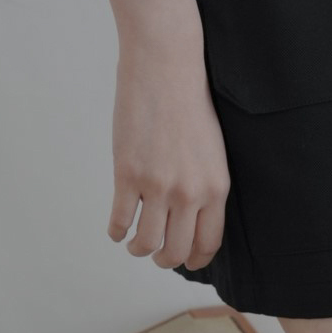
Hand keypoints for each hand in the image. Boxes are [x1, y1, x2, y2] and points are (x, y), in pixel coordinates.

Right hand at [108, 34, 230, 270]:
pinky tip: (116, 228)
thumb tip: (191, 219)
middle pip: (175, 250)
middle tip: (156, 256)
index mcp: (215, 188)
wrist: (166, 70)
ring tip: (134, 244)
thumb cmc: (191, 106)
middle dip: (165, 260)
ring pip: (146, 242)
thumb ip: (204, 187)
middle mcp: (189, 192)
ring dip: (138, 249)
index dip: (195, 259)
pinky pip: (120, 220)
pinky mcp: (127, 174)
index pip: (208, 242)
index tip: (187, 262)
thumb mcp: (212, 152)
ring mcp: (157, 185)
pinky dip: (116, 231)